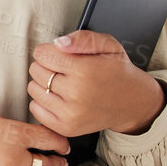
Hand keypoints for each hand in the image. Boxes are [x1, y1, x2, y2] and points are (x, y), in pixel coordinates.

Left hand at [29, 30, 165, 137]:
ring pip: (33, 89)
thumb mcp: (108, 46)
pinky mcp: (66, 127)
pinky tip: (59, 97)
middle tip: (64, 69)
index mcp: (86, 70)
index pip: (42, 54)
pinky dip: (42, 101)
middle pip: (35, 70)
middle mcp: (77, 93)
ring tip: (63, 83)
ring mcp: (71, 113)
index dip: (48, 51)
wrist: (133, 102)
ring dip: (44, 83)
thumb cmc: (117, 71)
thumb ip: (83, 38)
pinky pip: (35, 108)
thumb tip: (59, 43)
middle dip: (46, 66)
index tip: (59, 55)